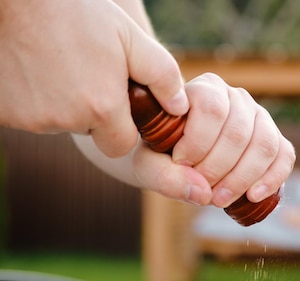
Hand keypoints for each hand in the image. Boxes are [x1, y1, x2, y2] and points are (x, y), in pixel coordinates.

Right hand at [0, 0, 187, 157]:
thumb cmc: (77, 13)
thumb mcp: (131, 39)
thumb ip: (163, 76)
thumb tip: (180, 108)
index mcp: (100, 108)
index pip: (120, 145)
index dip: (121, 126)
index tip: (115, 100)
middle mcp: (64, 120)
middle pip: (89, 133)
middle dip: (92, 113)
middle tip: (86, 74)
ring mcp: (31, 119)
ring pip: (58, 123)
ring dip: (62, 104)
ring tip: (59, 65)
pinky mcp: (5, 112)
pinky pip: (28, 116)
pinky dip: (34, 99)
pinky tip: (35, 69)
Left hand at [159, 73, 294, 206]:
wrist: (177, 160)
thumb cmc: (160, 155)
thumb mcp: (147, 164)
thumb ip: (164, 176)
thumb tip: (203, 193)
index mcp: (205, 89)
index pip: (212, 108)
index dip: (198, 141)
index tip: (180, 164)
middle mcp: (236, 98)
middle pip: (238, 132)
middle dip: (218, 168)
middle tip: (199, 190)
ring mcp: (260, 118)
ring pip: (263, 144)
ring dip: (242, 178)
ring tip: (220, 199)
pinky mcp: (275, 140)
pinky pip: (284, 155)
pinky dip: (272, 178)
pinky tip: (253, 196)